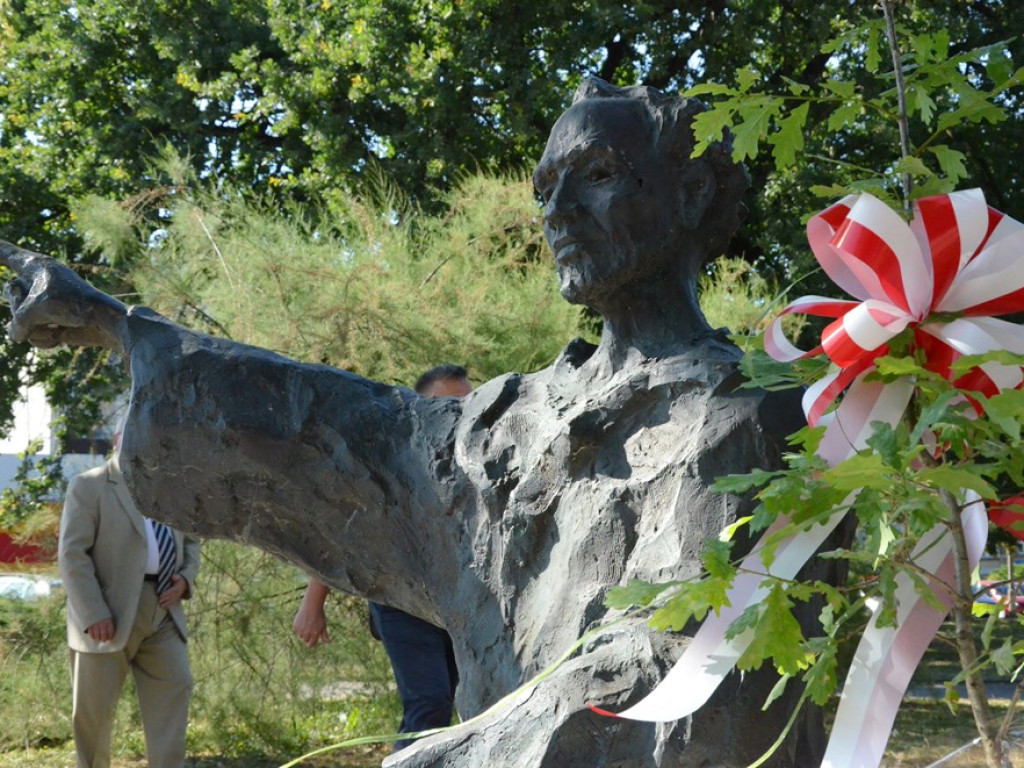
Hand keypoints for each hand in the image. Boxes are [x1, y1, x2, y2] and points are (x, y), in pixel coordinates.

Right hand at [0, 240, 127, 350]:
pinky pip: (36, 334)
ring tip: (55, 323)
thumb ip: (17, 323)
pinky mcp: (56, 323)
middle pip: (11, 291)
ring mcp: (48, 303)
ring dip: (35, 328)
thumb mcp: (34, 311)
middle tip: (42, 307)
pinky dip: (45, 339)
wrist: (108, 323)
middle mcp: (42, 281)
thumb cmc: (72, 306)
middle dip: (19, 306)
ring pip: (22, 319)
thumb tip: (18, 336)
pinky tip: (60, 336)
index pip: (9, 254)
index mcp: (37, 267)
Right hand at [85, 618, 115, 642]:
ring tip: (99, 639)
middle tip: (104, 640)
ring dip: (99, 639)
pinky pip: (91, 635)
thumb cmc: (103, 615)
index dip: (110, 637)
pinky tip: (95, 637)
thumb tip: (109, 636)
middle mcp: (102, 624)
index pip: (111, 632)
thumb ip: (109, 625)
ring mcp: (96, 625)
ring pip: (97, 637)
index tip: (109, 638)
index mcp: (109, 622)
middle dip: (104, 639)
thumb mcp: (109, 617)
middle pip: (104, 636)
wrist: (94, 608)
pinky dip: (93, 638)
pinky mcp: (89, 626)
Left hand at [158, 574, 187, 609]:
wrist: (185, 586)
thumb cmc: (180, 581)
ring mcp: (176, 598)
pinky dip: (168, 606)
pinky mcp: (175, 600)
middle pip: (169, 597)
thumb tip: (172, 577)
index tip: (160, 596)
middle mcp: (176, 594)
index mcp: (176, 588)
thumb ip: (176, 577)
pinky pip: (172, 604)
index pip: (170, 592)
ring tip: (161, 606)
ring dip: (166, 604)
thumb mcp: (179, 578)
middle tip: (159, 602)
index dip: (165, 594)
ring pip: (170, 602)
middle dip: (164, 600)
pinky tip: (164, 608)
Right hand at [293, 580, 330, 647]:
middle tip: (310, 627)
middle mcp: (307, 633)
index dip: (311, 643)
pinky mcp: (295, 626)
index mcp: (315, 634)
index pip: (311, 645)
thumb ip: (325, 635)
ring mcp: (301, 630)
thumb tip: (328, 642)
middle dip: (308, 636)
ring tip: (307, 623)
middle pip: (306, 640)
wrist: (311, 605)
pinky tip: (303, 620)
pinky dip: (299, 627)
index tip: (311, 641)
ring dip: (303, 631)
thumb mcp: (323, 625)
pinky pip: (297, 630)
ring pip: (301, 635)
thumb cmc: (319, 616)